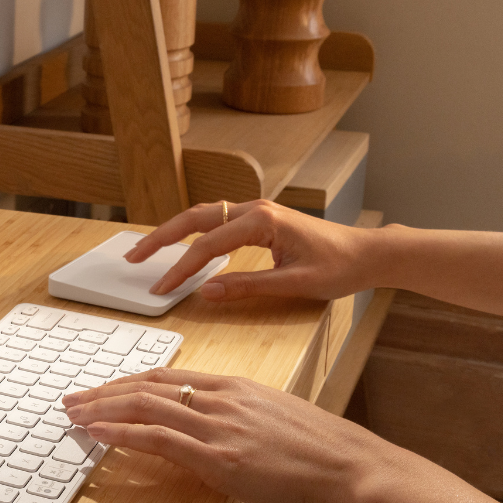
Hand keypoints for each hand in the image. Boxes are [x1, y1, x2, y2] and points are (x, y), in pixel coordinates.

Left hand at [62, 367, 400, 502]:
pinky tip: (97, 434)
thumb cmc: (327, 454)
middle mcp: (222, 397)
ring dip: (100, 408)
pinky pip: (156, 437)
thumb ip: (242, 419)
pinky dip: (120, 433)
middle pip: (147, 386)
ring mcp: (219, 425)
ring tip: (73, 414)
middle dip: (103, 391)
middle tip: (73, 398)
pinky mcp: (218, 456)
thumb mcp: (278, 421)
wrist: (357, 471)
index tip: (104, 389)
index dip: (129, 383)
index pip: (168, 377)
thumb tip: (217, 432)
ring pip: (143, 406)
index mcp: (236, 386)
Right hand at [125, 200, 373, 300]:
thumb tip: (206, 292)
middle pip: (194, 219)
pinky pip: (216, 222)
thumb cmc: (340, 267)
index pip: (207, 247)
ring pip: (202, 217)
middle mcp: (255, 209)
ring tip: (147, 249)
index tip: (161, 289)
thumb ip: (247, 287)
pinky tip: (181, 246)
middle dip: (160, 238)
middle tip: (133, 257)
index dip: (180, 270)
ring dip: (173, 232)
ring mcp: (256, 211)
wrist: (369, 252)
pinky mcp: (259, 219)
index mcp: (261, 221)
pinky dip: (193, 233)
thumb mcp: (294, 284)